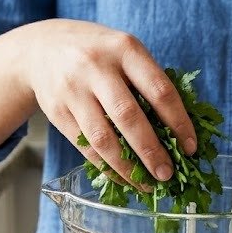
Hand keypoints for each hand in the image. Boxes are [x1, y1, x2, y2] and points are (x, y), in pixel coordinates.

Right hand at [13, 19, 196, 185]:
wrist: (41, 48)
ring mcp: (73, 91)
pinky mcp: (57, 112)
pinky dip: (105, 167)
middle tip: (167, 174)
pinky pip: (85, 146)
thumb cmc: (96, 53)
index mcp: (125, 49)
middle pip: (129, 117)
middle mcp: (97, 68)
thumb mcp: (123, 51)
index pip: (159, 90)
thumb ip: (147, 81)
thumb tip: (177, 131)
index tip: (190, 147)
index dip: (178, 122)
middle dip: (152, 151)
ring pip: (103, 138)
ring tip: (145, 184)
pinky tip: (121, 177)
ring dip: (127, 167)